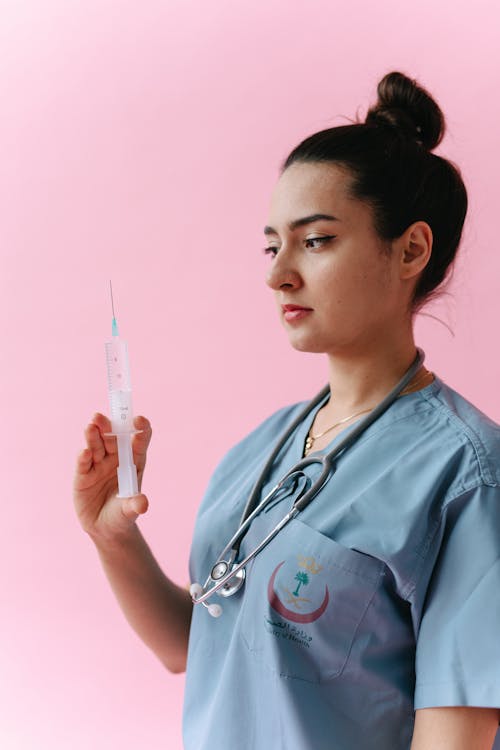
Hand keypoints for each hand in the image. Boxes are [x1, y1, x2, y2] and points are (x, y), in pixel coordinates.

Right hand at [73, 413, 151, 542]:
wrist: (105, 528)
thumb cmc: (123, 514)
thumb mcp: (130, 511)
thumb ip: (135, 505)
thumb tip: (142, 503)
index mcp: (134, 461)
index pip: (139, 440)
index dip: (140, 428)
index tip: (138, 420)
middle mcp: (116, 459)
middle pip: (113, 438)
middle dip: (108, 426)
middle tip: (101, 417)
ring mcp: (98, 465)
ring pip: (96, 445)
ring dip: (93, 435)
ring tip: (91, 426)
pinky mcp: (83, 475)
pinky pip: (83, 463)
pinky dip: (83, 457)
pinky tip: (84, 452)